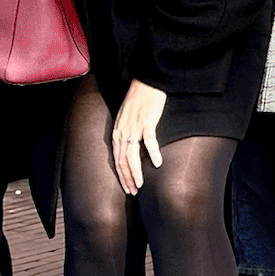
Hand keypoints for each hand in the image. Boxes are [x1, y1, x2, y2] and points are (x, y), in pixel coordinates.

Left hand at [109, 80, 167, 194]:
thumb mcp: (126, 119)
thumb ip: (126, 133)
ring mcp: (134, 127)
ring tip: (140, 185)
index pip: (117, 160)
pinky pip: (149, 141)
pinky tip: (157, 163)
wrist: (145, 82)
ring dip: (136, 172)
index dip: (122, 176)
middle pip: (123, 161)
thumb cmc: (138, 100)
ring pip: (132, 155)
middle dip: (127, 179)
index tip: (128, 188)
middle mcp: (122, 132)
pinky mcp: (146, 122)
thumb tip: (130, 148)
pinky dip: (153, 153)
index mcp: (117, 132)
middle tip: (133, 192)